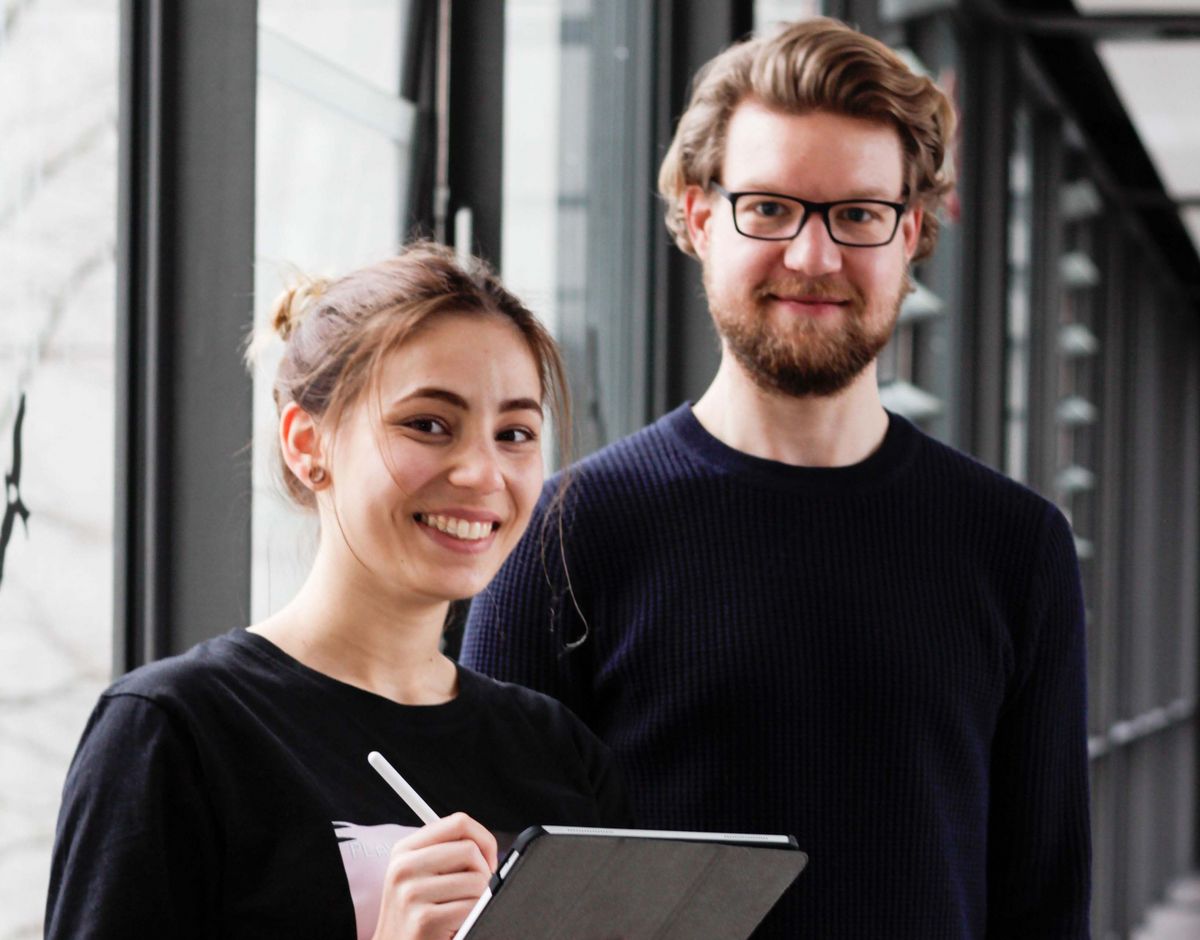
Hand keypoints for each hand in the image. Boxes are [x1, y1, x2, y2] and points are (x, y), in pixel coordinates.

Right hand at [371, 812, 498, 939]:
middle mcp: (404, 867)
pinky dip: (473, 917)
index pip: (459, 822)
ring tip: (460, 909)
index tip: (486, 859)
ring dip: (479, 898)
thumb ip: (447, 851)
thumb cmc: (416, 913)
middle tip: (475, 890)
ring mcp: (412, 893)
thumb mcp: (420, 874)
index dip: (483, 839)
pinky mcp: (424, 919)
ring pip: (476, 879)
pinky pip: (471, 907)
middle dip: (484, 872)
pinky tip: (456, 924)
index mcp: (405, 850)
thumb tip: (488, 846)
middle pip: (470, 849)